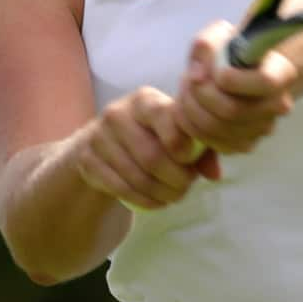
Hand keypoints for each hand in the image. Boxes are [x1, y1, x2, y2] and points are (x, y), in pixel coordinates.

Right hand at [73, 87, 218, 209]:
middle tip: (185, 186)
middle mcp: (118, 113)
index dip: (182, 145)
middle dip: (175, 179)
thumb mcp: (177, 132)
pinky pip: (120, 189)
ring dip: (161, 193)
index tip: (189, 160)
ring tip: (173, 195)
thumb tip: (215, 175)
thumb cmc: (153, 133)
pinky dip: (144, 201)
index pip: (164, 118)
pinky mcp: (87, 161)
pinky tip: (156, 201)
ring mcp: (99, 137)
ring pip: (137, 177)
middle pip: (152, 156)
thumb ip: (201, 149)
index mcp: (145, 100)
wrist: (106, 141)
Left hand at [176, 20, 295, 154]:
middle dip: (200, 94)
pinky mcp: (246, 144)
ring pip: (218, 129)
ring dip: (191, 109)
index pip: (264, 82)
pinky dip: (192, 126)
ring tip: (187, 90)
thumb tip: (197, 77)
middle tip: (187, 79)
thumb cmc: (231, 51)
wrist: (238, 71)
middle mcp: (279, 105)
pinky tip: (189, 108)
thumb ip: (206, 46)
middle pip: (233, 110)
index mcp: (282, 73)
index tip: (217, 71)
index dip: (234, 79)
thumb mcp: (219, 35)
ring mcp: (263, 128)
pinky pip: (213, 142)